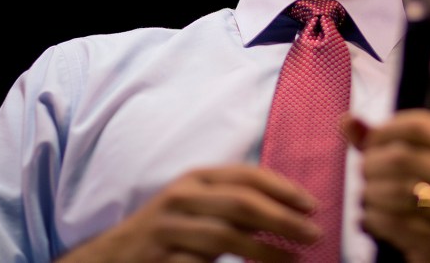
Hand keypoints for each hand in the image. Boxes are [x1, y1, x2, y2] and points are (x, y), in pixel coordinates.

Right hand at [56, 164, 320, 262]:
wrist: (116, 255)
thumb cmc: (171, 229)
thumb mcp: (201, 204)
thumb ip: (235, 201)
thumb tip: (288, 207)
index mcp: (197, 178)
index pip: (247, 175)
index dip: (283, 189)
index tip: (312, 206)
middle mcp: (182, 196)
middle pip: (241, 203)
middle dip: (282, 219)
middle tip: (313, 234)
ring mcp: (168, 228)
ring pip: (225, 236)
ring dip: (266, 250)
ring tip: (293, 259)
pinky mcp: (161, 257)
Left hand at [342, 110, 429, 262]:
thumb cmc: (422, 200)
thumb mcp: (408, 168)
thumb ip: (378, 143)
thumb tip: (348, 120)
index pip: (420, 126)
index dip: (385, 131)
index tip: (368, 145)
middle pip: (405, 157)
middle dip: (372, 165)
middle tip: (362, 175)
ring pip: (402, 191)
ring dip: (372, 194)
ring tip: (365, 197)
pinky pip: (400, 224)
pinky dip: (376, 219)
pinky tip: (369, 219)